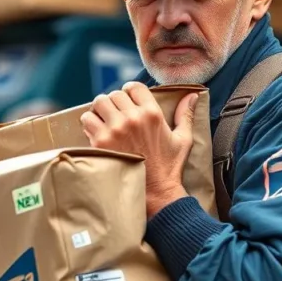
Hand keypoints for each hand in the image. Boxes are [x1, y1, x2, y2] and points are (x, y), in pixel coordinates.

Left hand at [81, 82, 197, 217]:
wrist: (155, 193)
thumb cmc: (169, 167)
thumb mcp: (183, 139)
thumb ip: (186, 114)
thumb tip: (193, 95)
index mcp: (152, 114)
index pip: (134, 86)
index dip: (130, 92)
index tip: (128, 100)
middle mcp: (133, 118)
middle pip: (115, 94)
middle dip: (115, 103)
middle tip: (117, 114)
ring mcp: (115, 129)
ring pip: (99, 102)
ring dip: (100, 110)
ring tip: (105, 120)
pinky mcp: (101, 142)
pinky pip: (87, 120)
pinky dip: (90, 123)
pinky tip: (97, 132)